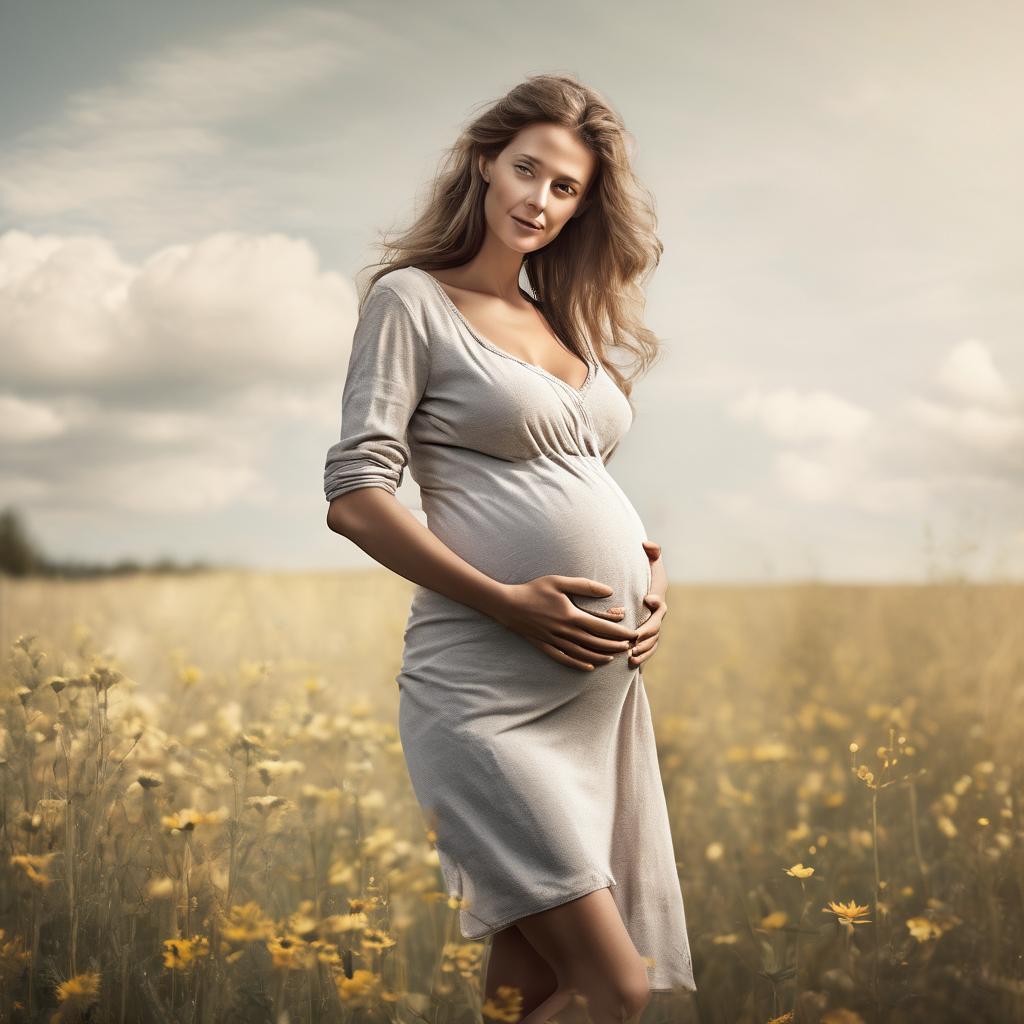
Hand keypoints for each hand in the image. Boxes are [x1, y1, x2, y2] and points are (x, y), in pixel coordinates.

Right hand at [491, 575, 639, 670]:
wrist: (507, 604)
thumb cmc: (534, 590)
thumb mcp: (559, 582)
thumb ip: (585, 586)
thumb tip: (609, 591)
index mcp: (571, 616)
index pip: (603, 628)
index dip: (621, 633)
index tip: (633, 634)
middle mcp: (565, 632)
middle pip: (596, 644)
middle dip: (616, 646)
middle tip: (630, 647)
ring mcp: (555, 641)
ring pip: (583, 654)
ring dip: (601, 657)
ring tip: (614, 657)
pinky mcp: (545, 646)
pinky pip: (565, 659)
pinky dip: (579, 664)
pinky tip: (589, 666)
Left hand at [628, 593, 665, 667]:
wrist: (649, 603)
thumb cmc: (648, 599)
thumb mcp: (652, 596)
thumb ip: (653, 598)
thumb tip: (648, 599)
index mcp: (658, 618)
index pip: (652, 627)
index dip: (644, 633)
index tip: (634, 636)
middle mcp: (657, 630)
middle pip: (651, 641)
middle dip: (642, 647)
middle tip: (631, 651)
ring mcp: (654, 638)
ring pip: (650, 649)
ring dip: (641, 656)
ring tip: (631, 661)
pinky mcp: (649, 644)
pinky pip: (647, 653)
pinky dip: (641, 660)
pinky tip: (633, 665)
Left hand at [631, 539, 666, 667]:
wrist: (643, 593)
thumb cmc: (646, 575)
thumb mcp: (651, 562)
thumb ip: (652, 551)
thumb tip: (646, 544)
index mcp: (657, 599)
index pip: (659, 602)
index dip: (655, 602)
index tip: (647, 599)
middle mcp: (657, 616)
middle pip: (655, 627)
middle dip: (646, 633)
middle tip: (633, 637)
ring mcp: (653, 628)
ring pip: (652, 642)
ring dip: (643, 649)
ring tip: (630, 654)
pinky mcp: (647, 639)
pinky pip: (648, 651)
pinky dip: (642, 658)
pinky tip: (631, 663)